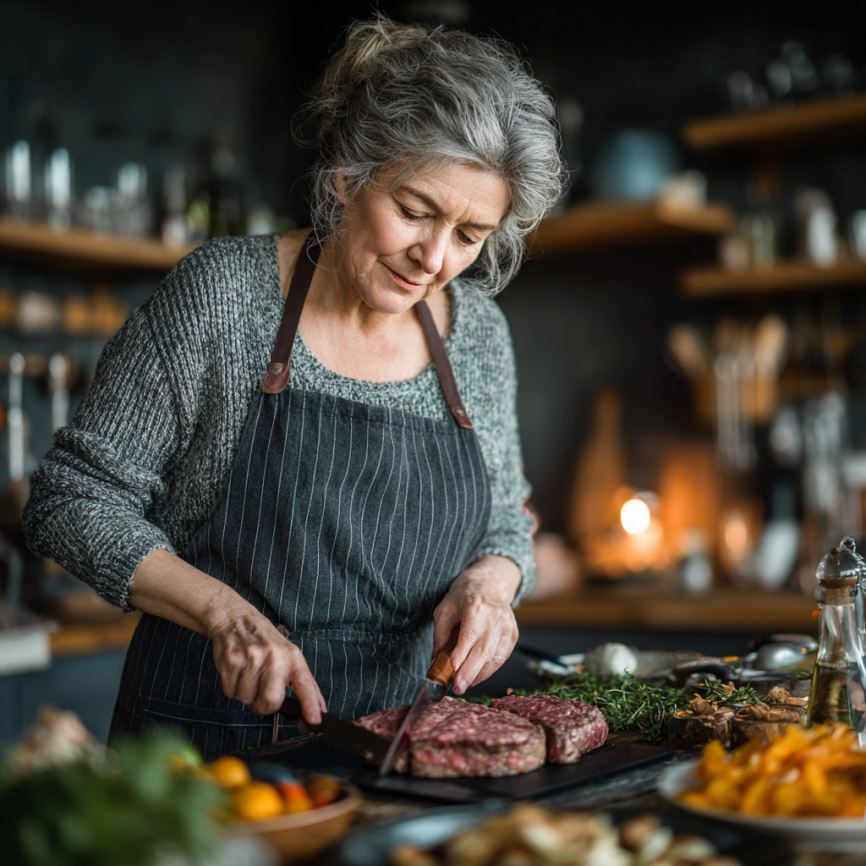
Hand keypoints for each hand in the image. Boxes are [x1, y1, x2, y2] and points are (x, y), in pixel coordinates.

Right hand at [206, 597, 326, 722]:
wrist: (236, 618)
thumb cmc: (265, 642)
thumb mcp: (289, 655)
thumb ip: (303, 682)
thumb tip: (319, 709)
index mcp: (292, 657)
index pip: (305, 683)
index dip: (310, 704)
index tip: (314, 720)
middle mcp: (274, 656)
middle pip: (271, 701)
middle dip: (263, 706)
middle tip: (261, 693)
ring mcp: (252, 657)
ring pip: (247, 699)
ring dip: (246, 694)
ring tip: (248, 674)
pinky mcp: (232, 660)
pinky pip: (230, 692)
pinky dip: (232, 687)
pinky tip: (237, 671)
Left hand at [431, 554, 520, 695]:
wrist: (489, 583)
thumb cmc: (464, 596)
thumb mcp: (445, 608)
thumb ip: (440, 632)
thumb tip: (436, 657)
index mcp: (477, 607)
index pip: (470, 635)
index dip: (461, 655)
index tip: (452, 671)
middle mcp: (496, 617)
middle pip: (484, 650)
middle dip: (470, 672)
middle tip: (457, 687)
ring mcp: (508, 627)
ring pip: (494, 657)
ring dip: (478, 674)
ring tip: (463, 684)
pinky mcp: (513, 635)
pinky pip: (501, 658)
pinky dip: (488, 670)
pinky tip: (476, 676)